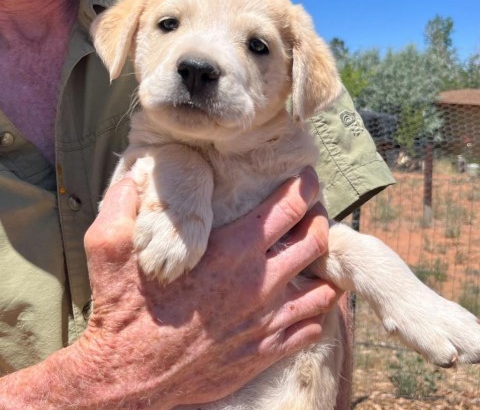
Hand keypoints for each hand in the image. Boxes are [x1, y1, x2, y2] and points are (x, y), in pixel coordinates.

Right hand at [0, 168, 340, 409]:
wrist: (127, 378)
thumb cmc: (123, 310)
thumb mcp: (108, 246)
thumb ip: (124, 203)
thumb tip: (136, 174)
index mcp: (231, 251)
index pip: (288, 207)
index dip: (305, 186)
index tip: (307, 178)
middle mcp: (259, 283)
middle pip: (317, 241)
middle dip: (321, 218)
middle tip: (314, 211)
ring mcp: (267, 321)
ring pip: (324, 287)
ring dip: (326, 266)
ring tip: (316, 254)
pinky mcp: (265, 352)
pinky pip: (311, 327)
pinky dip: (316, 309)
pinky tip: (304, 298)